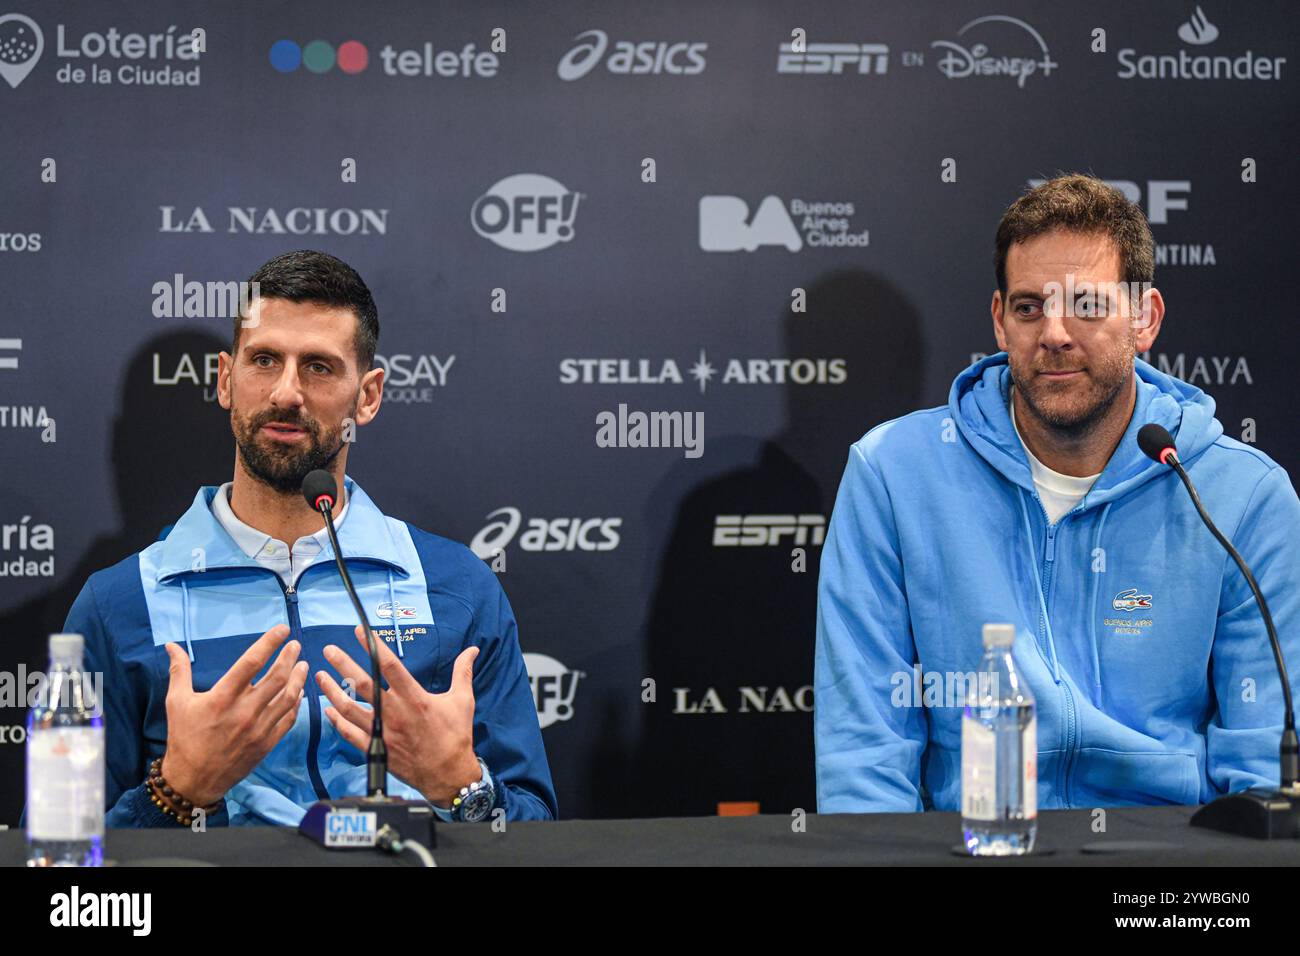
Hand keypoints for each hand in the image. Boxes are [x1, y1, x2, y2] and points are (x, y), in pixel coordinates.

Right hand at [161, 624, 309, 805]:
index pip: (251, 663)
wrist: (192, 780)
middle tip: (295, 645)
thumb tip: (172, 645)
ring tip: (302, 664)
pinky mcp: (267, 743)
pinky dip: (296, 703)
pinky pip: (288, 719)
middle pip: (276, 678)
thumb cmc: (184, 737)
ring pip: (287, 697)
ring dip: (298, 678)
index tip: (282, 629)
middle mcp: (244, 711)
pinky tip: (298, 692)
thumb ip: (179, 670)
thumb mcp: (177, 702)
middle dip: (289, 657)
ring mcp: (258, 728)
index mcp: (222, 698)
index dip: (269, 643)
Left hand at [317, 625, 480, 805]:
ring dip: (332, 691)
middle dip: (344, 665)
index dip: (374, 646)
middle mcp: (395, 714)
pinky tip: (329, 709)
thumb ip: (463, 672)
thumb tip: (471, 651)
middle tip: (330, 650)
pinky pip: (350, 734)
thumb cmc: (456, 736)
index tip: (361, 631)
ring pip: (350, 709)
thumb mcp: (463, 701)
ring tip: (320, 676)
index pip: (390, 666)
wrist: (448, 775)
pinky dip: (337, 721)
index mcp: (415, 699)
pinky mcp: (377, 749)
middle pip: (364, 684)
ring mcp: (383, 733)